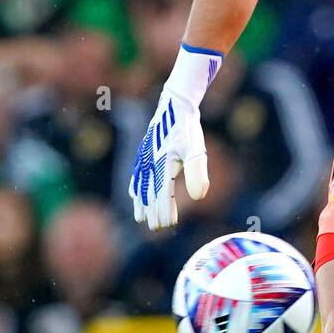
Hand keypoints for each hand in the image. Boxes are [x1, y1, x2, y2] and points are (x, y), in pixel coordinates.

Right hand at [128, 44, 221, 228]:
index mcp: (161, 165)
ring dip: (141, 204)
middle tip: (158, 228)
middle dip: (153, 212)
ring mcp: (143, 158)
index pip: (162, 195)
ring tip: (143, 218)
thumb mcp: (196, 149)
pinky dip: (135, 189)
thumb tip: (199, 197)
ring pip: (139, 186)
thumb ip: (197, 172)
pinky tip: (135, 196)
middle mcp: (148, 163)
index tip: (168, 224)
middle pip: (148, 194)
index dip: (164, 211)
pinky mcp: (143, 153)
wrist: (175, 104)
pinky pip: (135, 176)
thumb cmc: (188, 128)